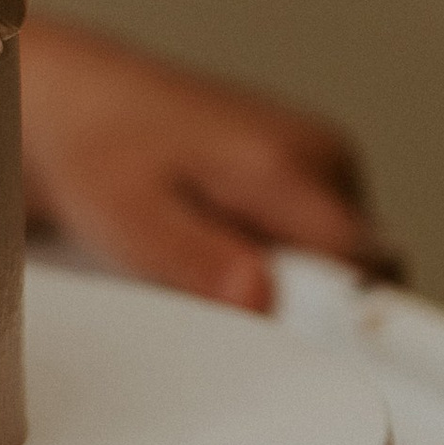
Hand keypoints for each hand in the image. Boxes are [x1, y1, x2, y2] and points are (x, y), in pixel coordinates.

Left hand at [18, 13, 398, 310]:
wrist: (79, 100)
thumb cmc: (97, 152)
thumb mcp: (134, 222)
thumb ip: (202, 262)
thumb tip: (262, 299)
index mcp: (284, 164)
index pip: (365, 265)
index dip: (344, 319)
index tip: (302, 344)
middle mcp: (320, 151)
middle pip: (364, 265)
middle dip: (316, 302)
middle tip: (234, 300)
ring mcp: (322, 152)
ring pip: (346, 253)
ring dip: (299, 279)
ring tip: (221, 261)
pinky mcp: (312, 161)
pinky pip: (325, 232)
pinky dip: (289, 254)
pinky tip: (230, 241)